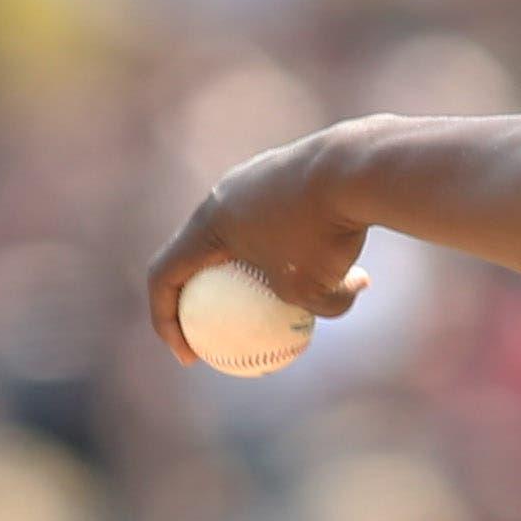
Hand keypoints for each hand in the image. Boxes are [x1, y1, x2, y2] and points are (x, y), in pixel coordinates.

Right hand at [146, 127, 372, 365]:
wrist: (357, 164)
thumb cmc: (326, 231)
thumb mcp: (320, 288)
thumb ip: (323, 308)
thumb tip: (337, 304)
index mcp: (208, 224)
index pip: (163, 275)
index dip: (164, 321)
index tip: (191, 356)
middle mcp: (224, 195)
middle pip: (202, 252)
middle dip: (209, 293)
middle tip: (231, 329)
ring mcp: (255, 177)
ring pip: (251, 234)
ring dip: (268, 267)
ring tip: (297, 299)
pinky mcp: (288, 168)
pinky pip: (286, 215)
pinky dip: (303, 242)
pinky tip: (346, 262)